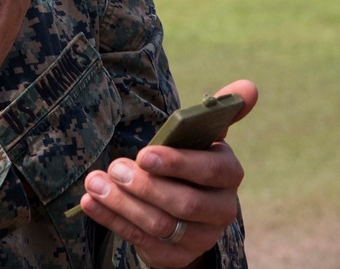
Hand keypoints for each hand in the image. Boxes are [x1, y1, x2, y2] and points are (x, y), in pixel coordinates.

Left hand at [78, 80, 258, 267]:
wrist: (181, 210)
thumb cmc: (185, 162)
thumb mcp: (199, 137)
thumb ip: (220, 111)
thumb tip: (249, 87)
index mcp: (228, 174)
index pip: (210, 171)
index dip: (177, 163)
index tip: (144, 154)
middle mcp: (221, 210)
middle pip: (184, 203)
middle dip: (145, 185)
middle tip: (114, 167)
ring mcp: (199, 237)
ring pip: (160, 224)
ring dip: (122, 202)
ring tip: (95, 182)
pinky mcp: (175, 256)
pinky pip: (141, 241)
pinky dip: (112, 220)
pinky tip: (90, 202)